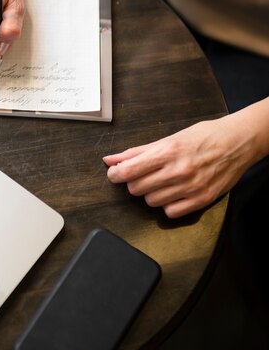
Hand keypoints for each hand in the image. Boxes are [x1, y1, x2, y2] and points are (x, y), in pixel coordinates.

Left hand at [104, 114, 257, 217]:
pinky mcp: (202, 200)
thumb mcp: (169, 138)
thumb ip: (137, 152)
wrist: (238, 142)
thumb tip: (110, 160)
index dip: (116, 174)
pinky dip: (168, 204)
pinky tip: (174, 192)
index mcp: (168, 151)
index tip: (115, 174)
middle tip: (143, 174)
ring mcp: (191, 187)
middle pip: (137, 188)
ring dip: (151, 193)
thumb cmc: (204, 136)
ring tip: (162, 181)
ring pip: (151, 202)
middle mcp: (178, 171)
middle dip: (135, 182)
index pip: (129, 171)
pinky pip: (170, 212)